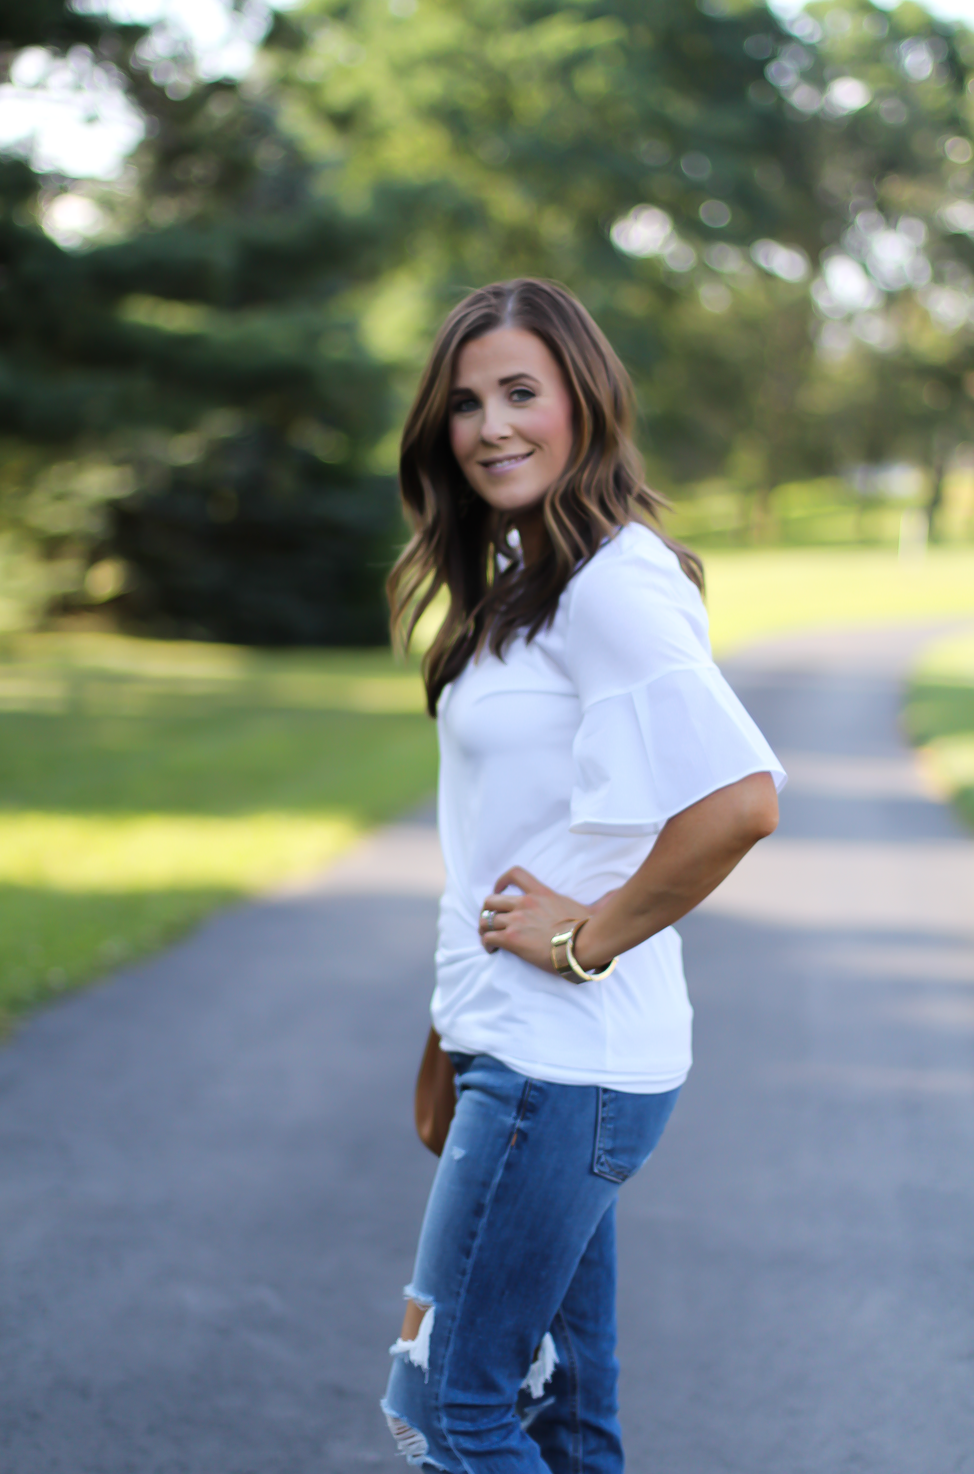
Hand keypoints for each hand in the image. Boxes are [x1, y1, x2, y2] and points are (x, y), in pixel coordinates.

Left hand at [478, 867, 600, 974]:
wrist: (582, 944)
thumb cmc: (588, 928)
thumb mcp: (592, 907)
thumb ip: (602, 899)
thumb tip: (618, 893)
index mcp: (540, 893)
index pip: (515, 874)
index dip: (501, 881)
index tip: (498, 890)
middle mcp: (524, 904)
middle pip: (491, 900)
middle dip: (487, 910)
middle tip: (490, 921)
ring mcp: (517, 921)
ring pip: (486, 920)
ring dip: (484, 929)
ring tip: (487, 938)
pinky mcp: (512, 939)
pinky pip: (488, 938)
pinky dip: (486, 944)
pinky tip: (492, 951)